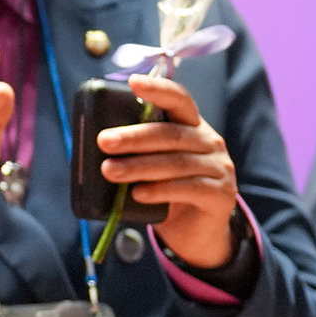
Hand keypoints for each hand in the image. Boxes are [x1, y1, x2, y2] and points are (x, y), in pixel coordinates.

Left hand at [99, 75, 238, 269]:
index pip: (179, 100)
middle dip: (134, 137)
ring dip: (139, 166)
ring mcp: (219, 167)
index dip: (158, 89)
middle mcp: (209, 142)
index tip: (133, 82)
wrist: (194, 234)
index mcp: (192, 126)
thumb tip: (94, 145)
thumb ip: (135, 152)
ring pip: (176, 162)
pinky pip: (189, 188)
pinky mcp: (221, 195)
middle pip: (170, 134)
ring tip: (109, 171)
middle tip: (104, 141)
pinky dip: (160, 190)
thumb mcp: (151, 167)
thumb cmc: (166, 193)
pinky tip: (138, 194)